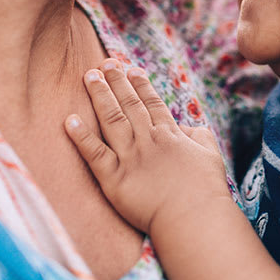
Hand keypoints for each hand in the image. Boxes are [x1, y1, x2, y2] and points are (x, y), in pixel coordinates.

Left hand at [65, 59, 228, 234]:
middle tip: (106, 63)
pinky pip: (95, 154)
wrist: (194, 217)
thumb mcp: (210, 154)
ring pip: (111, 120)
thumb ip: (199, 135)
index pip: (152, 103)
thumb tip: (189, 127)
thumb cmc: (206, 189)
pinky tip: (70, 120)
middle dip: (116, 82)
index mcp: (170, 134)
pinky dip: (81, 137)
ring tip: (89, 76)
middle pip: (129, 105)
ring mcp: (130, 158)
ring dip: (100, 96)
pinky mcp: (115, 180)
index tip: (131, 68)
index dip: (140, 84)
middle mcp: (148, 140)